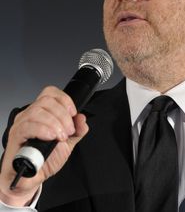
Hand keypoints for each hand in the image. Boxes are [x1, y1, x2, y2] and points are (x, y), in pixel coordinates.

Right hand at [0, 86, 88, 206]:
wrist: (31, 179)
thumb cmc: (46, 159)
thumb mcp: (68, 143)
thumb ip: (77, 130)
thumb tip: (82, 118)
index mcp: (43, 112)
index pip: (50, 92)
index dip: (64, 99)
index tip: (73, 113)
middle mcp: (30, 114)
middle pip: (46, 100)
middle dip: (63, 115)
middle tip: (68, 131)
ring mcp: (21, 123)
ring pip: (38, 111)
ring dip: (55, 123)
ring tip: (61, 137)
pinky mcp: (15, 135)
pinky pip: (28, 125)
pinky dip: (44, 130)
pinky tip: (51, 137)